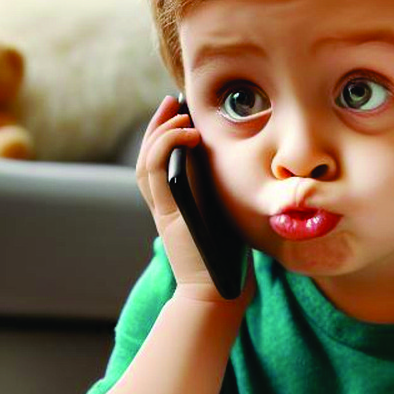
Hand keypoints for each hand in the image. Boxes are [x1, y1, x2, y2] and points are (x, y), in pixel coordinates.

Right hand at [135, 95, 252, 305]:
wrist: (217, 292)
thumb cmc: (228, 260)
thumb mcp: (228, 218)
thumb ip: (226, 196)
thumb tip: (247, 172)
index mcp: (177, 204)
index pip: (162, 162)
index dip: (165, 135)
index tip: (181, 113)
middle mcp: (165, 204)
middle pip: (148, 156)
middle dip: (157, 125)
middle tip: (171, 101)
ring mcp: (162, 209)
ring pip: (146, 161)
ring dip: (158, 131)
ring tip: (176, 111)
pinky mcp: (166, 213)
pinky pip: (155, 172)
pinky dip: (165, 147)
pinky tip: (186, 133)